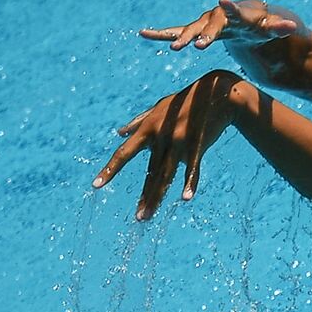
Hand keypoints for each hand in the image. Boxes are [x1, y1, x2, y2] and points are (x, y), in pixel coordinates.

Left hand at [93, 70, 252, 219]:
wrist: (216, 93)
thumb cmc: (185, 101)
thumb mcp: (158, 108)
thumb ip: (138, 122)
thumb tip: (118, 133)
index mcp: (148, 130)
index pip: (124, 154)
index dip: (110, 170)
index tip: (96, 186)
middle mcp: (161, 137)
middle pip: (150, 173)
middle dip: (144, 196)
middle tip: (138, 218)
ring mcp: (180, 142)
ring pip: (167, 175)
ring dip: (158, 197)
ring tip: (149, 216)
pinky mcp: (198, 145)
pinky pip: (193, 168)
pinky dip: (190, 183)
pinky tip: (186, 198)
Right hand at [140, 0, 300, 51]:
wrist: (248, 21)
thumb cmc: (262, 26)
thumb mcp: (272, 29)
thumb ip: (280, 28)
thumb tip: (292, 27)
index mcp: (237, 15)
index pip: (235, 12)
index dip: (230, 8)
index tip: (223, 1)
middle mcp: (217, 17)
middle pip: (209, 26)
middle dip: (202, 35)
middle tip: (195, 45)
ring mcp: (205, 23)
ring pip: (190, 30)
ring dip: (181, 38)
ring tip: (172, 47)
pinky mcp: (196, 31)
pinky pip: (176, 31)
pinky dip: (161, 33)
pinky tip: (143, 34)